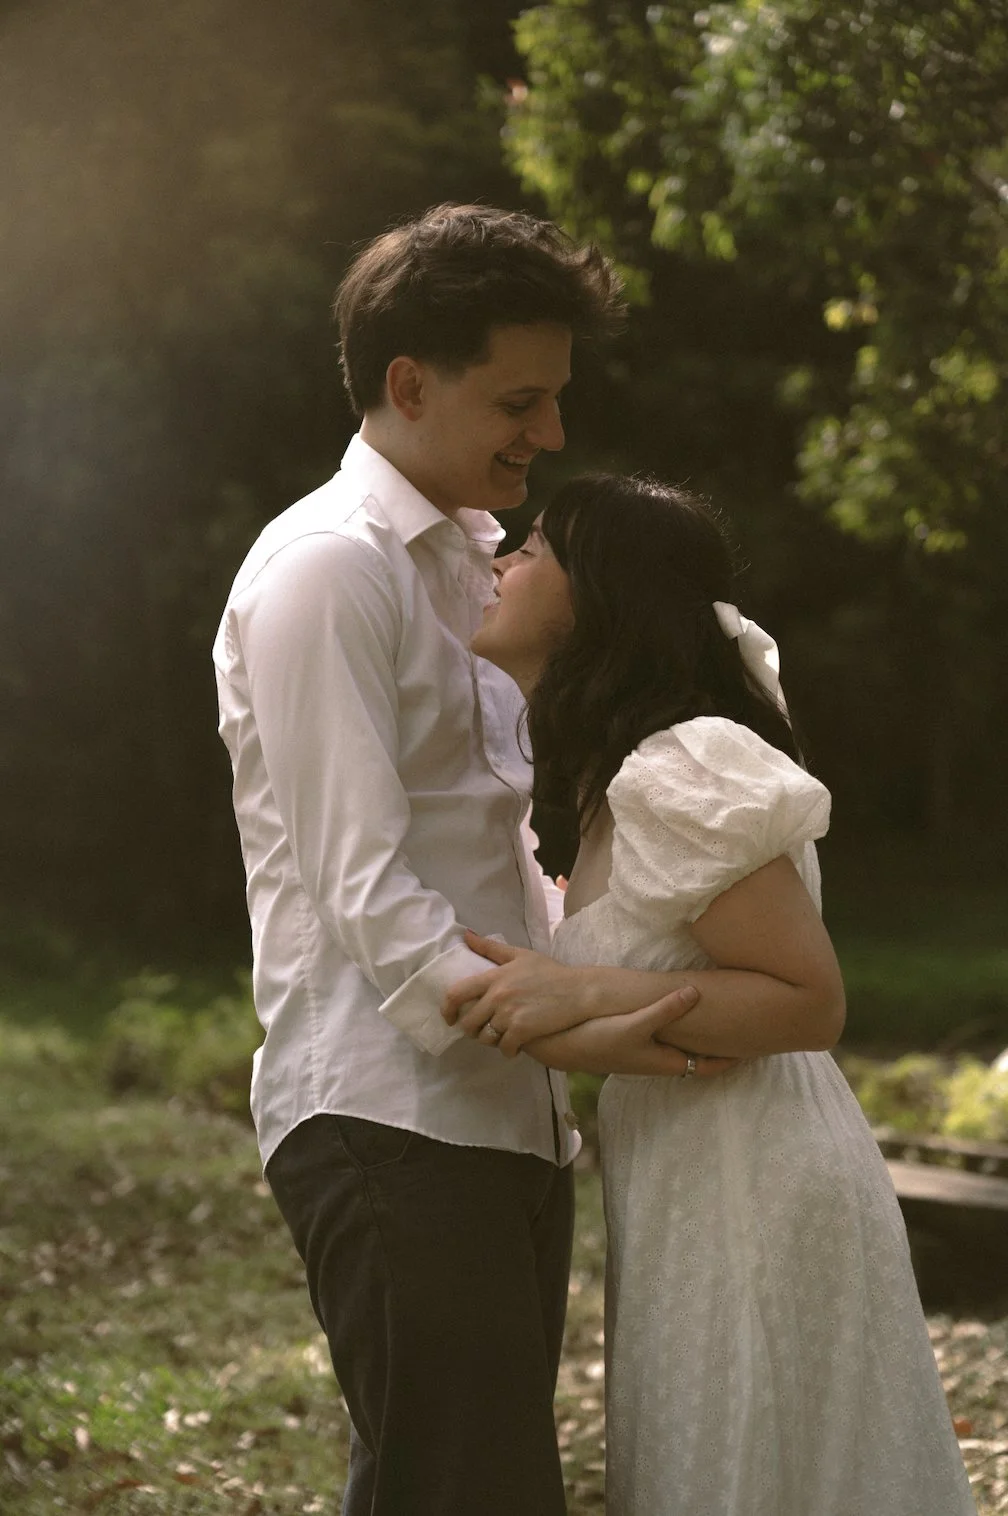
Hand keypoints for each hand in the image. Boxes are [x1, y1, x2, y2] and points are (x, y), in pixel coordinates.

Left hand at [443, 931, 598, 1056]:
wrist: (579, 991)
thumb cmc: (551, 972)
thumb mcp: (520, 955)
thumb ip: (491, 948)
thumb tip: (466, 935)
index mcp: (494, 977)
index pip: (456, 994)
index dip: (448, 1010)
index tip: (450, 1018)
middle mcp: (497, 996)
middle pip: (469, 1022)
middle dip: (472, 1031)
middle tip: (483, 1031)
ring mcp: (509, 1014)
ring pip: (485, 1038)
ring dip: (490, 1041)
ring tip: (500, 1038)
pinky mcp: (522, 1031)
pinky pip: (504, 1048)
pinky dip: (508, 1051)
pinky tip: (515, 1047)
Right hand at [524, 998, 740, 1077]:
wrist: (562, 1046)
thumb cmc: (600, 1040)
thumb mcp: (635, 1025)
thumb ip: (665, 1009)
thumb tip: (696, 993)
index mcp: (666, 1062)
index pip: (709, 1066)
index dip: (733, 1058)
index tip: (756, 1047)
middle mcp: (660, 1060)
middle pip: (700, 1056)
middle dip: (721, 1045)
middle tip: (744, 1028)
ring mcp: (647, 1051)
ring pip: (684, 1046)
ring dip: (700, 1036)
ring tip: (719, 1017)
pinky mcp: (634, 1041)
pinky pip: (667, 1036)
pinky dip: (681, 1027)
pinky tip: (680, 1009)